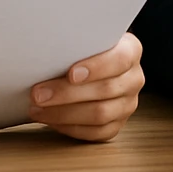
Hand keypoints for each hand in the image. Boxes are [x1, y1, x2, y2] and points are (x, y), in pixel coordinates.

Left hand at [28, 33, 144, 141]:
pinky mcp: (117, 124)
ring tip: (38, 109)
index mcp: (131, 50)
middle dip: (67, 93)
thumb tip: (44, 48)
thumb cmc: (83, 50)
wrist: (91, 64)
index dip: (96, 67)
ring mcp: (127, 104)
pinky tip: (50, 119)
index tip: (71, 74)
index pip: (119, 59)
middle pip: (105, 89)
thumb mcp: (83, 39)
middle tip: (39, 94)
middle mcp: (133, 78)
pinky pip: (95, 132)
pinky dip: (69, 127)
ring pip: (99, 114)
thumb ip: (74, 43)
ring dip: (63, 113)